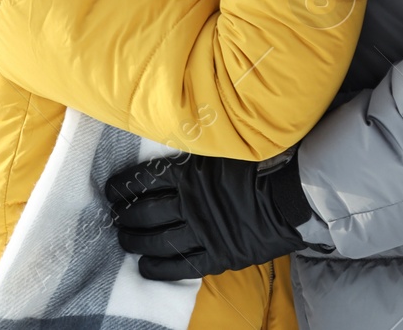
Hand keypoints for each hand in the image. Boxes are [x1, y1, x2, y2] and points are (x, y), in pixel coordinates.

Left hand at [104, 153, 313, 280]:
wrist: (292, 194)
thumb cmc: (263, 162)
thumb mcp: (225, 146)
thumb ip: (200, 150)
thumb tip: (179, 135)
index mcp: (189, 172)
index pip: (145, 179)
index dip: (124, 186)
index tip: (110, 190)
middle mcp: (190, 203)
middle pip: (147, 212)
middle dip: (126, 216)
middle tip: (113, 218)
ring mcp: (202, 231)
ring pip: (159, 239)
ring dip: (136, 241)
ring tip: (123, 241)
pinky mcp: (217, 254)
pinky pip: (182, 264)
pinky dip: (160, 267)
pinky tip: (144, 268)